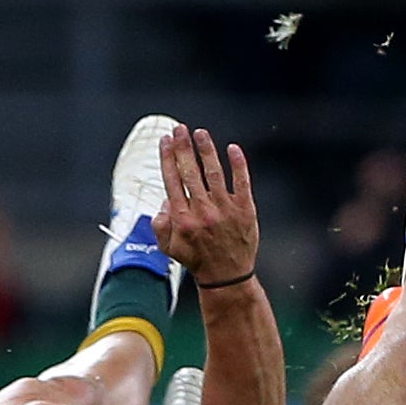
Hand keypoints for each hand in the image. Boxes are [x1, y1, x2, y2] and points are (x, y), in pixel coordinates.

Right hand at [154, 126, 258, 282]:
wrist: (228, 275)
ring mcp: (225, 209)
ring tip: (200, 133)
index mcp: (182, 218)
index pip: (172, 180)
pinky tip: (232, 149)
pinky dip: (237, 164)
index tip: (165, 140)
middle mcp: (202, 211)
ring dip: (206, 150)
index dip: (168, 158)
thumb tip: (164, 202)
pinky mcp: (245, 209)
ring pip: (214, 173)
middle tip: (179, 129)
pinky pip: (241, 182)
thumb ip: (160, 226)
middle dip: (183, 147)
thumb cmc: (197, 260)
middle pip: (190, 172)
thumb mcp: (169, 249)